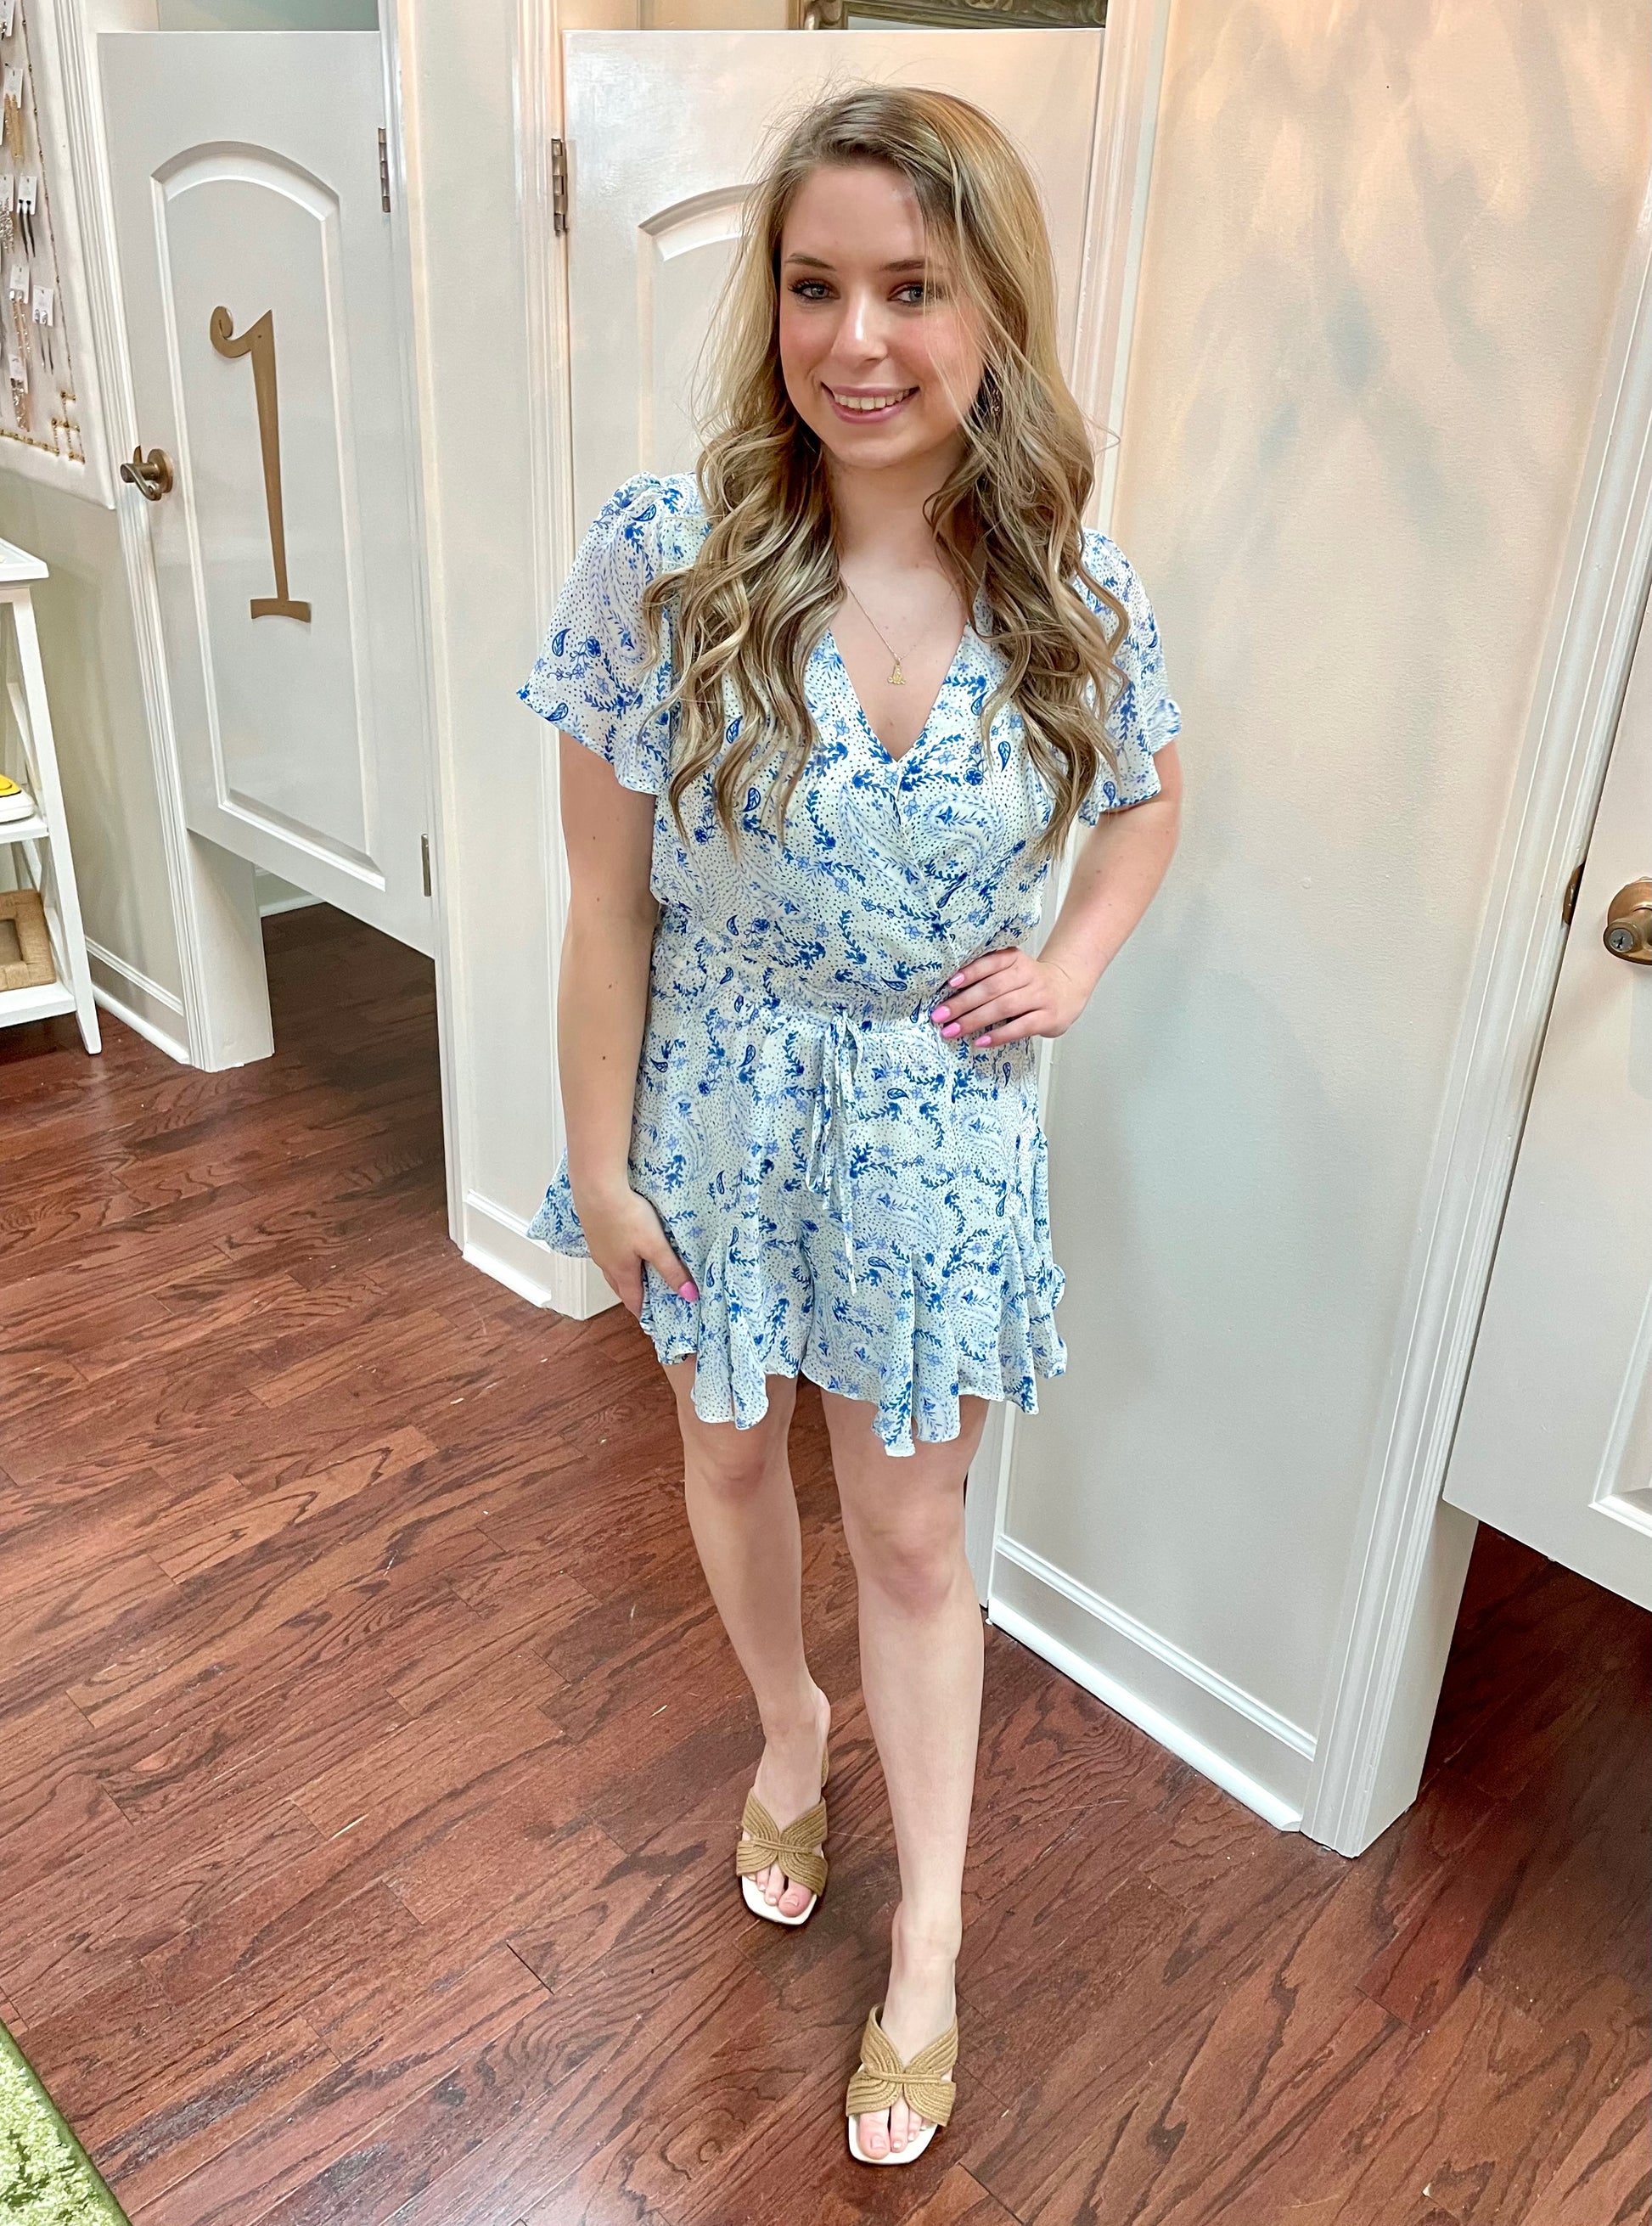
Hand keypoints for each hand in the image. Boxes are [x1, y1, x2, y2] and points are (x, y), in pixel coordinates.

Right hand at [574, 1182, 697, 1318]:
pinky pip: (604, 1250)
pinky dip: (613, 1256)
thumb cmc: (627, 1215)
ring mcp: (596, 1245)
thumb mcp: (655, 1245)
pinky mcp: (592, 1228)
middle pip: (618, 1286)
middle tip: (641, 1299)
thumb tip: (688, 1295)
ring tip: (632, 1275)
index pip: (632, 1298)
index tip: (646, 1318)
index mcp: (622, 1270)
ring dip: (620, 1275)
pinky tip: (618, 1246)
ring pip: (609, 1268)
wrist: (597, 1187)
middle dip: (630, 1294)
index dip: (640, 1310)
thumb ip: (672, 1270)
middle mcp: (605, 1262)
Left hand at [930, 946, 1089, 1047]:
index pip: (991, 962)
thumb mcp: (1012, 970)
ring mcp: (1040, 996)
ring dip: (975, 1020)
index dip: (970, 972)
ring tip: (953, 1030)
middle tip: (940, 1015)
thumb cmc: (1030, 983)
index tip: (949, 984)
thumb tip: (949, 993)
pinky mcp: (1048, 1017)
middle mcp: (1029, 975)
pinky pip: (1020, 1027)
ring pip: (1004, 1006)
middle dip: (963, 1003)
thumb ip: (988, 976)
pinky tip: (981, 1041)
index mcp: (1016, 959)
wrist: (1067, 989)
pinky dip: (999, 1035)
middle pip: (992, 988)